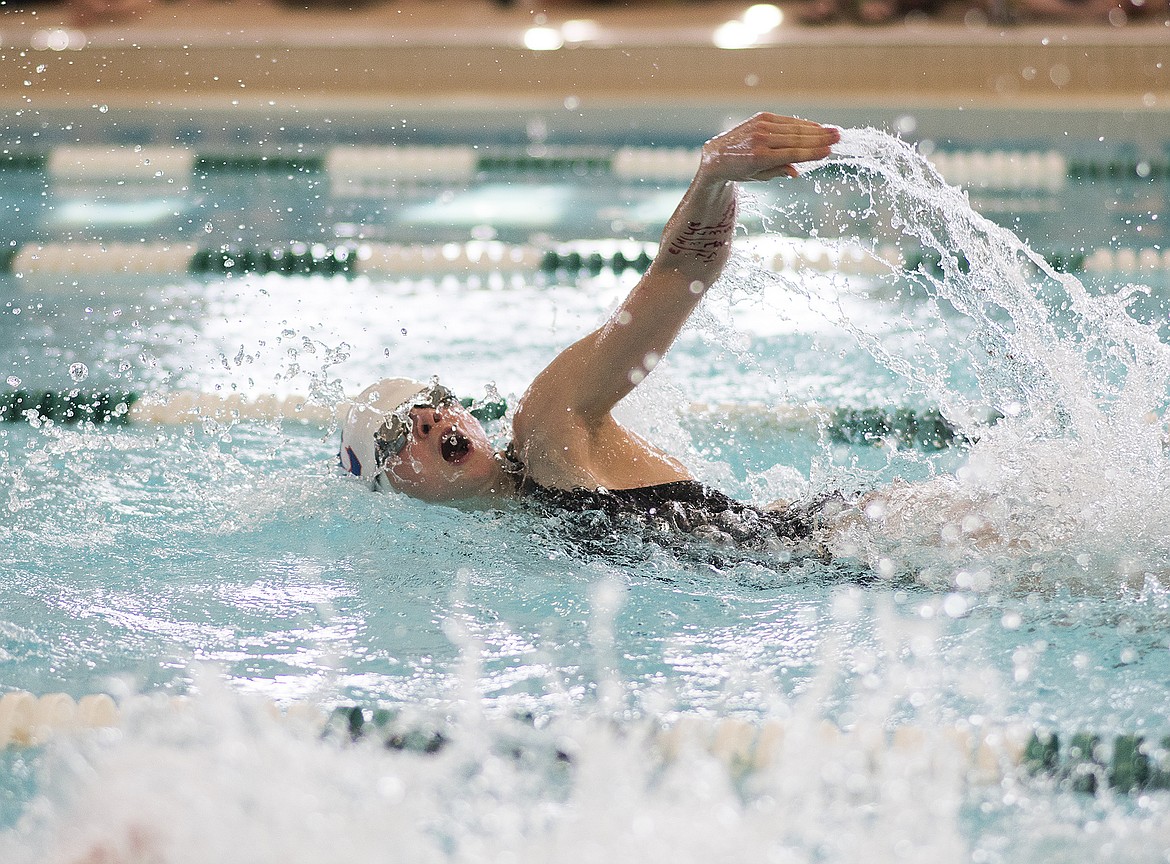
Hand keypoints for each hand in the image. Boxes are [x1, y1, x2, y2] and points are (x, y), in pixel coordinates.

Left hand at [698, 113, 839, 182]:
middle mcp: (760, 140)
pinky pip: (787, 121)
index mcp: (759, 158)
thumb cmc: (739, 170)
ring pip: (793, 128)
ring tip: (833, 131)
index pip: (792, 154)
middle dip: (820, 138)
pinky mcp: (761, 118)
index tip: (829, 151)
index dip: (812, 153)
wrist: (716, 154)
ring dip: (815, 130)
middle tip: (839, 137)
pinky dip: (802, 124)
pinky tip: (816, 127)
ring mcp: (761, 126)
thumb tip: (797, 171)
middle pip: (796, 139)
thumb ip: (778, 172)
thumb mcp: (757, 177)